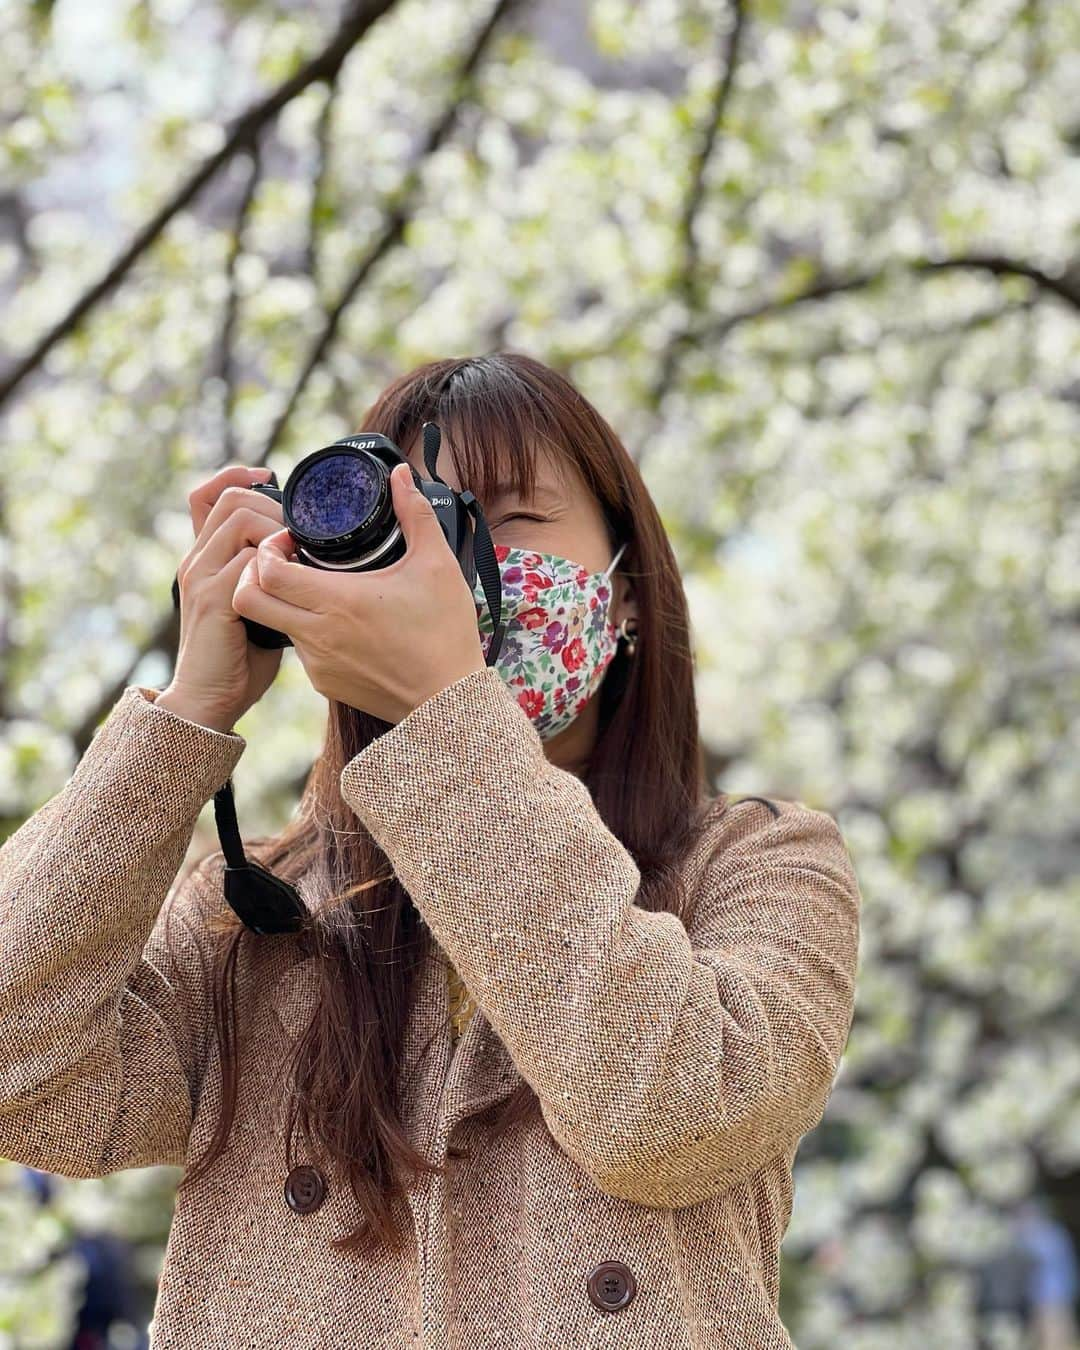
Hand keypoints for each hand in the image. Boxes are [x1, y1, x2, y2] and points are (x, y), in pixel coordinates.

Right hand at [165, 464, 285, 729]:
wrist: (208, 700)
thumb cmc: (239, 659)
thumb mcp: (257, 608)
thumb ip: (271, 580)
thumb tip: (312, 562)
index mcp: (205, 557)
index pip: (207, 494)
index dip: (236, 475)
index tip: (270, 477)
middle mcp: (197, 559)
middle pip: (231, 498)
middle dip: (275, 506)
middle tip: (302, 533)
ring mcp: (202, 577)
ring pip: (240, 518)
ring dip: (279, 529)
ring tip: (298, 555)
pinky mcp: (212, 599)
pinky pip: (246, 559)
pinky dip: (275, 562)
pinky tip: (293, 579)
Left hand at [231, 462, 486, 723]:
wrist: (450, 702)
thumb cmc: (445, 633)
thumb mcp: (437, 565)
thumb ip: (415, 514)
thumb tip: (402, 475)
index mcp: (336, 601)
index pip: (264, 571)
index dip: (266, 549)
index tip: (289, 540)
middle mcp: (317, 634)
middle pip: (248, 599)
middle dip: (255, 573)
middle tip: (284, 561)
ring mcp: (317, 663)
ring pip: (274, 624)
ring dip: (285, 603)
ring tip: (319, 590)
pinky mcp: (325, 685)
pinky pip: (300, 651)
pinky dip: (308, 631)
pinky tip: (340, 624)